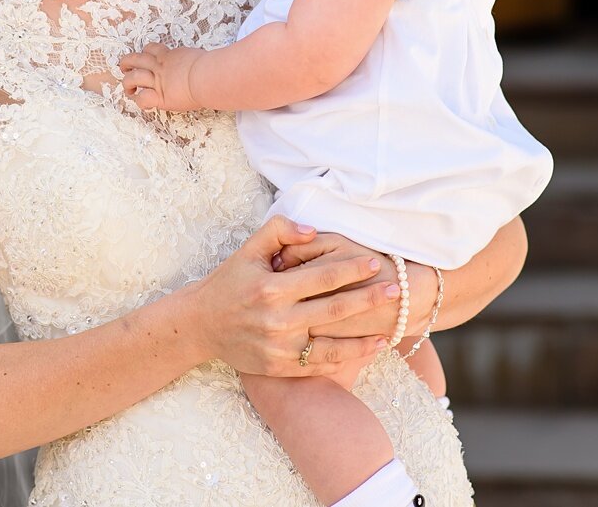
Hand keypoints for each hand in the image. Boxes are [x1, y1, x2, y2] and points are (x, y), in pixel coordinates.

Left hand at [118, 42, 203, 111]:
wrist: (207, 77)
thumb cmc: (210, 67)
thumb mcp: (198, 56)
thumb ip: (192, 59)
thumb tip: (199, 62)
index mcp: (169, 56)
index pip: (152, 49)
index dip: (146, 53)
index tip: (146, 58)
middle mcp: (160, 67)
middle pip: (135, 59)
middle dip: (127, 62)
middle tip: (124, 67)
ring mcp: (157, 81)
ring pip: (133, 77)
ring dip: (127, 83)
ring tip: (128, 88)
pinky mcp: (159, 96)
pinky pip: (142, 98)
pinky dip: (140, 102)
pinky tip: (144, 104)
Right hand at [181, 215, 397, 377]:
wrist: (201, 325)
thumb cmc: (229, 282)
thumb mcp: (248, 250)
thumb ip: (279, 232)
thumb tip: (313, 230)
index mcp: (272, 288)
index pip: (322, 277)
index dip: (351, 270)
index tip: (375, 264)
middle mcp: (278, 320)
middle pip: (334, 309)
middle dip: (368, 299)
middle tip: (396, 290)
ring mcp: (280, 348)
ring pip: (333, 344)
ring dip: (365, 337)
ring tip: (391, 327)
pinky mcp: (280, 368)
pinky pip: (321, 364)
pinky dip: (348, 358)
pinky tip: (368, 349)